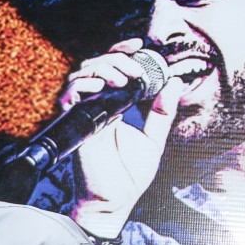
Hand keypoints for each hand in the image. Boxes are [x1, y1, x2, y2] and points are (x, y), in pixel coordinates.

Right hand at [59, 38, 182, 238]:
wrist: (113, 200)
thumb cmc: (129, 176)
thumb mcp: (155, 139)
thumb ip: (163, 112)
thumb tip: (174, 82)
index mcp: (115, 106)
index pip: (112, 68)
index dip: (121, 50)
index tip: (138, 44)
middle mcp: (97, 107)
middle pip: (96, 65)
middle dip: (116, 58)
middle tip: (134, 71)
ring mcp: (85, 114)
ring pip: (82, 74)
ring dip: (103, 68)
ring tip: (121, 79)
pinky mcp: (76, 125)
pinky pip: (69, 95)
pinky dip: (84, 84)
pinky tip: (104, 89)